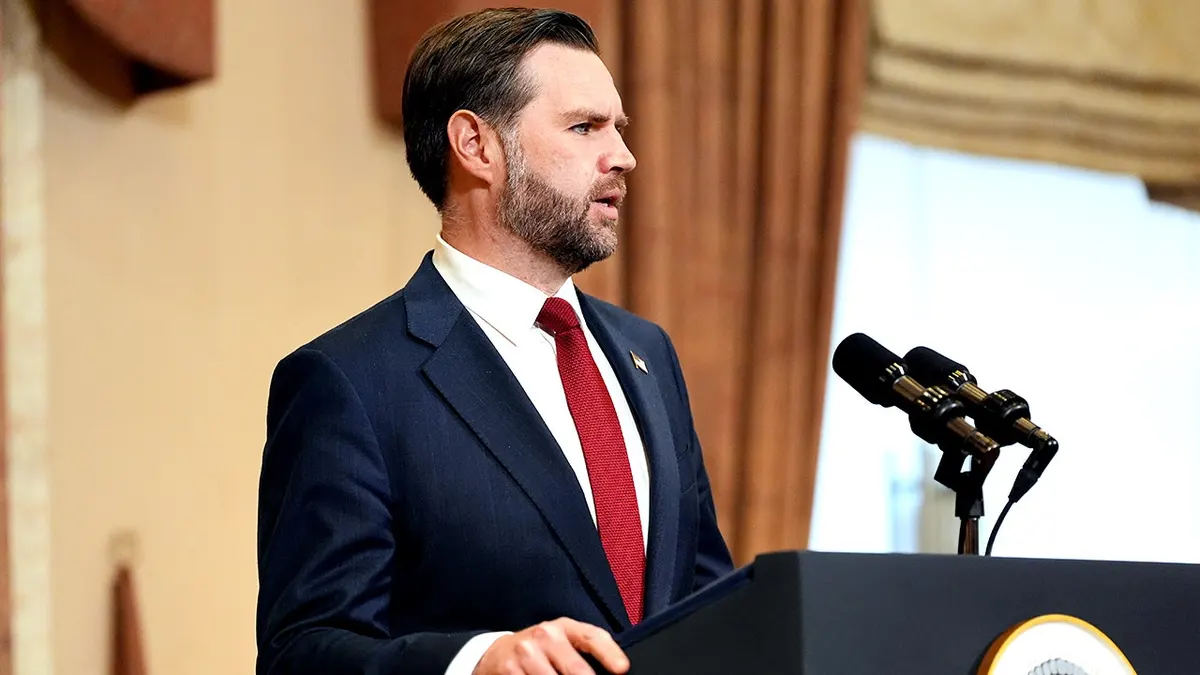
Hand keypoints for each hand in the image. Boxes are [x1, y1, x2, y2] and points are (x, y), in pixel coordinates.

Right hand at [473, 617, 628, 674]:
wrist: (498, 653)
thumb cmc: (541, 649)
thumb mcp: (563, 641)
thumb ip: (585, 651)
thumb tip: (615, 670)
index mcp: (565, 627)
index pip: (592, 637)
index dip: (609, 653)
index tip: (622, 668)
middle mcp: (546, 636)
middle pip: (576, 669)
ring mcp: (526, 653)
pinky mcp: (510, 670)